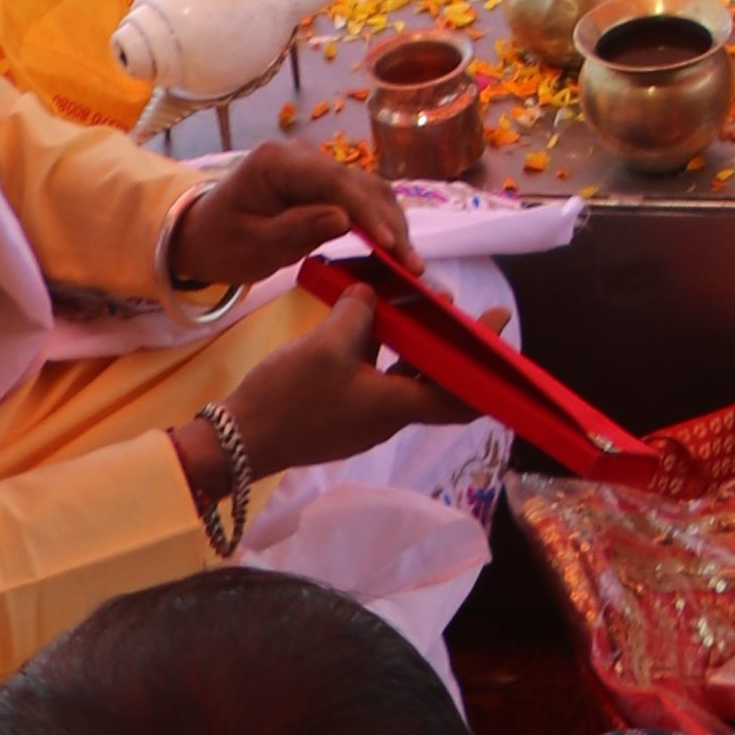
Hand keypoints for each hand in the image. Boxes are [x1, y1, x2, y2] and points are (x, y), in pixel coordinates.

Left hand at [169, 134, 410, 299]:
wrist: (201, 235)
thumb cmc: (221, 243)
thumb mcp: (251, 247)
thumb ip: (295, 231)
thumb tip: (344, 220)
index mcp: (278, 162)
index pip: (335, 182)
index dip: (368, 212)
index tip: (391, 244)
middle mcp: (302, 156)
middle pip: (359, 183)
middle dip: (389, 222)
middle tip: (411, 265)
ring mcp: (315, 167)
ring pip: (367, 189)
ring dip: (391, 223)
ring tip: (409, 261)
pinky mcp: (323, 184)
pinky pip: (359, 199)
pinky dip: (379, 223)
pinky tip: (395, 248)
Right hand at [204, 270, 471, 490]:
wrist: (236, 442)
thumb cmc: (288, 399)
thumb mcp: (326, 345)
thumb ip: (358, 312)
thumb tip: (371, 292)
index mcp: (395, 406)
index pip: (459, 396)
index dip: (486, 367)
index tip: (499, 325)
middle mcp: (386, 415)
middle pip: (434, 379)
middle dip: (447, 341)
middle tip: (448, 302)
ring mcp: (362, 414)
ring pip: (402, 373)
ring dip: (412, 340)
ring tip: (411, 299)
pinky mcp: (339, 408)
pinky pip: (374, 373)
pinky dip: (380, 346)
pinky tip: (368, 315)